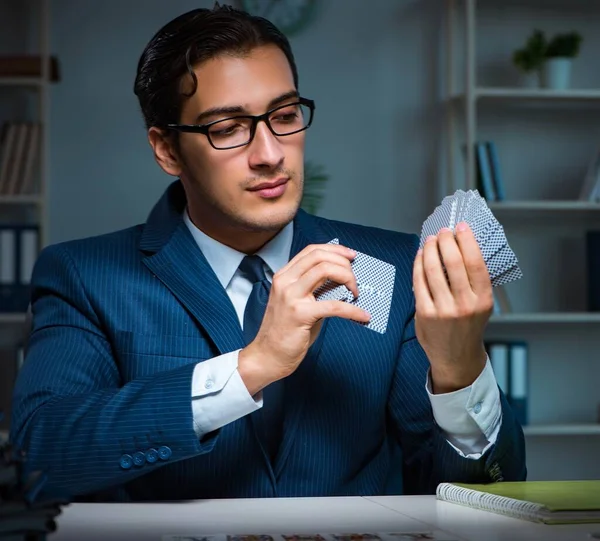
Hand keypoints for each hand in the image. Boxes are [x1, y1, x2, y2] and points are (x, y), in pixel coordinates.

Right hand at [239, 244, 370, 394]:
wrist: (268, 356)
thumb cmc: (286, 331)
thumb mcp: (298, 302)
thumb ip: (315, 288)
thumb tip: (343, 280)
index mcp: (284, 276)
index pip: (311, 251)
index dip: (335, 250)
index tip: (350, 256)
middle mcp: (285, 282)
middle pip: (319, 257)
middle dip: (343, 263)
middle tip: (355, 278)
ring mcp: (291, 296)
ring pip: (325, 270)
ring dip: (348, 278)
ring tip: (356, 293)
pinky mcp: (300, 314)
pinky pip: (334, 306)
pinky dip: (353, 310)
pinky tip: (363, 316)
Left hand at [412, 222, 492, 393]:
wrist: (456, 356)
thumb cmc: (468, 326)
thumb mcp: (481, 304)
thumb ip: (472, 280)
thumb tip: (460, 246)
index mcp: (483, 300)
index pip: (475, 263)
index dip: (467, 240)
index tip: (461, 227)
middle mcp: (465, 305)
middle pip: (453, 262)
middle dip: (446, 240)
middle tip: (443, 231)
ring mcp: (443, 310)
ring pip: (433, 270)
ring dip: (430, 249)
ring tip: (430, 240)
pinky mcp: (425, 314)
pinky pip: (419, 282)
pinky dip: (418, 264)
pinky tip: (420, 256)